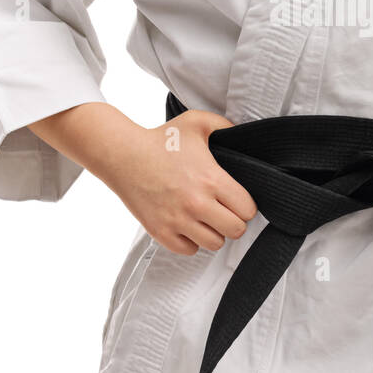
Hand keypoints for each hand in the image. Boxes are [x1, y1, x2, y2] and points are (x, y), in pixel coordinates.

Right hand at [100, 108, 257, 255]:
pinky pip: (189, 250)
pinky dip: (191, 241)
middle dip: (234, 221)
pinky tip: (188, 225)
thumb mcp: (197, 122)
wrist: (123, 155)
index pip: (248, 210)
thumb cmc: (161, 139)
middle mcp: (197, 203)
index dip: (246, 205)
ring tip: (206, 218)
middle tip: (224, 211)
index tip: (237, 199)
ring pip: (214, 244)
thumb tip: (242, 133)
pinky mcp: (160, 231)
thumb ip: (225, 126)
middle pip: (236, 231)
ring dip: (214, 232)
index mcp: (211, 179)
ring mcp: (178, 220)